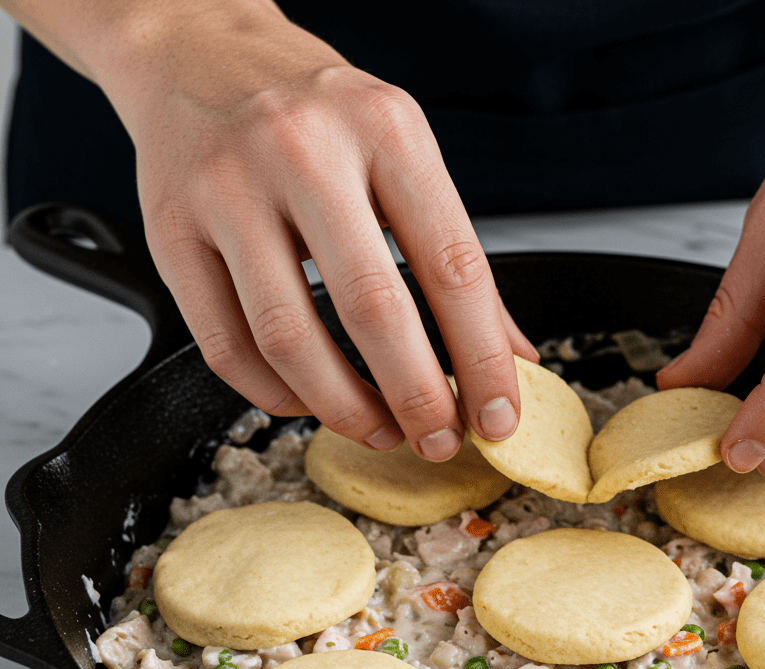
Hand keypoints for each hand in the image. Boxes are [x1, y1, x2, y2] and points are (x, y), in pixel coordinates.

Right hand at [96, 2, 536, 459]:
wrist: (197, 48)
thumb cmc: (314, 111)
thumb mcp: (401, 153)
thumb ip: (454, 256)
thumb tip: (511, 353)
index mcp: (385, 129)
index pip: (452, 266)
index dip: (482, 359)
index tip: (499, 416)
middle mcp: (303, 151)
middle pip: (372, 308)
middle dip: (417, 397)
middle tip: (439, 439)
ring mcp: (227, 188)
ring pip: (288, 338)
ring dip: (344, 408)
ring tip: (380, 430)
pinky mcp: (169, 228)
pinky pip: (224, 345)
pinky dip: (275, 394)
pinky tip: (309, 401)